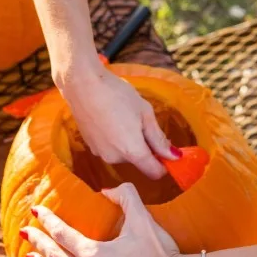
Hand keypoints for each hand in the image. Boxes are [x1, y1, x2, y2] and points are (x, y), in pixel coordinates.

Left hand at [23, 184, 196, 256]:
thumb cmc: (160, 251)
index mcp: (94, 253)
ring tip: (31, 256)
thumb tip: (106, 190)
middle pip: (56, 256)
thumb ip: (125, 196)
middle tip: (26, 231)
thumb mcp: (143, 218)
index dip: (48, 221)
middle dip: (39, 242)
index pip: (62, 234)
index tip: (36, 210)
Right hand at [61, 65, 176, 178]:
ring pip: (123, 154)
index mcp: (132, 151)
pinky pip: (110, 148)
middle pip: (138, 161)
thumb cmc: (117, 94)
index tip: (167, 150)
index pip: (154, 172)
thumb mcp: (145, 113)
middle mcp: (115, 158)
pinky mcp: (90, 146)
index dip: (164, 164)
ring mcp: (100, 153)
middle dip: (144, 146)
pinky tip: (109, 118)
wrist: (82, 84)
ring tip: (122, 116)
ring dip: (128, 142)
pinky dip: (114, 138)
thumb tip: (174, 157)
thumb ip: (159, 138)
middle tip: (141, 121)